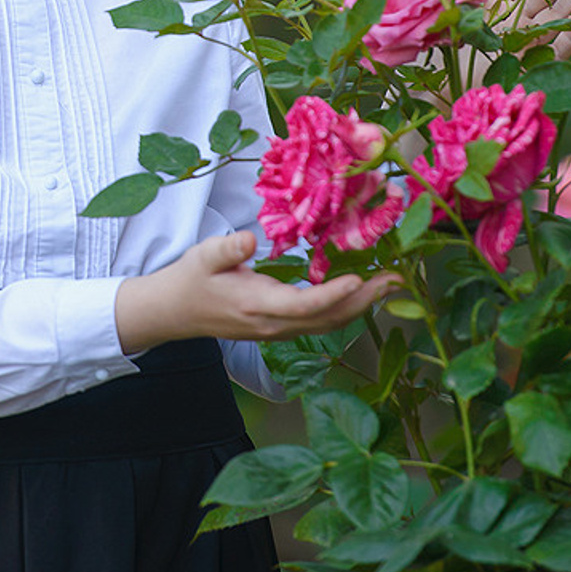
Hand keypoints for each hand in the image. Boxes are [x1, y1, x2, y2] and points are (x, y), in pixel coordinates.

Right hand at [114, 231, 399, 354]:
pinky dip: (345, 308)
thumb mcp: (203, 257)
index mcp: (257, 306)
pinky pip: (320, 322)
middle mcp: (273, 325)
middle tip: (396, 279)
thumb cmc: (191, 279)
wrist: (175, 312)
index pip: (302, 304)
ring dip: (361, 306)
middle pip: (327, 319)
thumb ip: (227, 249)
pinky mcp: (280, 328)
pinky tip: (360, 293)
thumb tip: (249, 240)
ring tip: (389, 285)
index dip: (332, 295)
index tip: (360, 280)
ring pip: (328, 324)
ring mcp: (278, 331)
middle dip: (364, 301)